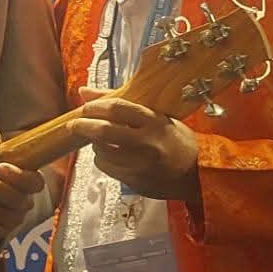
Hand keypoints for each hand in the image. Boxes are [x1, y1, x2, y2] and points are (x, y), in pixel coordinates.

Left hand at [65, 89, 200, 200]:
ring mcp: (140, 164)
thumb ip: (121, 103)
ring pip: (101, 151)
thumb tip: (84, 91)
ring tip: (98, 139)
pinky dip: (101, 159)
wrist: (197, 174)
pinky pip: (106, 168)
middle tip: (75, 124)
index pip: (117, 108)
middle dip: (83, 125)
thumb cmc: (177, 140)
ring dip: (93, 143)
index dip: (96, 106)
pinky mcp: (134, 180)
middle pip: (103, 131)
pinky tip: (109, 155)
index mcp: (154, 122)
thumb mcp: (158, 116)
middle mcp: (147, 143)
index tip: (86, 107)